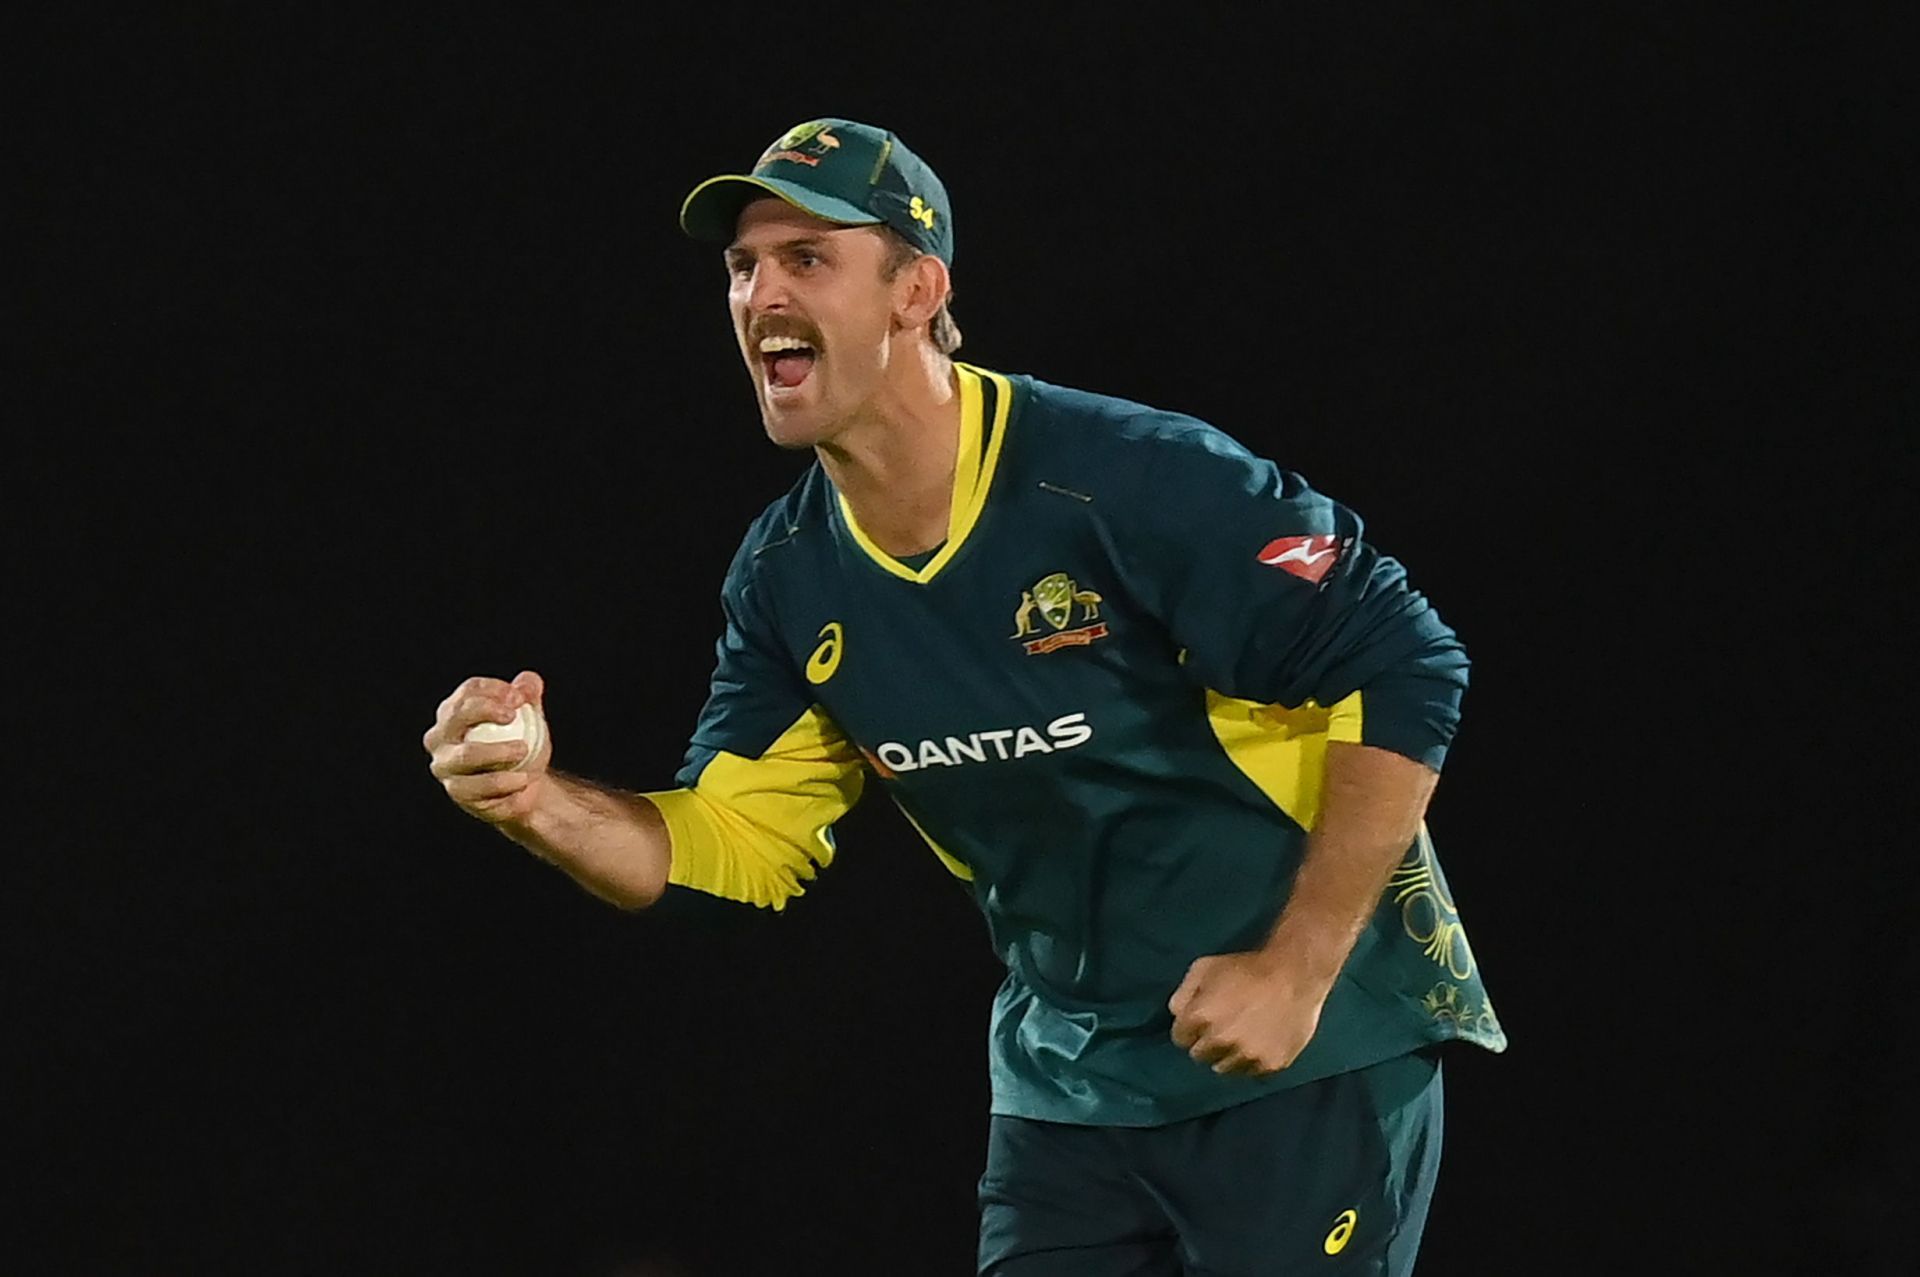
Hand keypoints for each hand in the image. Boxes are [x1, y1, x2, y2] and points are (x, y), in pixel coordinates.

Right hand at [423, 670, 551, 824]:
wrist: (524, 784)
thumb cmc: (520, 742)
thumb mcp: (530, 717)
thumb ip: (529, 695)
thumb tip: (529, 682)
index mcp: (455, 711)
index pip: (468, 691)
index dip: (493, 690)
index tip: (519, 698)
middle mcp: (440, 736)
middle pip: (456, 716)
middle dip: (486, 711)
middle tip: (513, 716)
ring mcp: (445, 765)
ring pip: (465, 755)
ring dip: (497, 751)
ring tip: (523, 750)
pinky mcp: (456, 791)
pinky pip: (478, 786)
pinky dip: (503, 782)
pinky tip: (523, 779)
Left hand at [1168, 950, 1332, 1076]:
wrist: (1295, 974)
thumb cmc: (1247, 967)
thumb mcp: (1205, 966)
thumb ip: (1183, 993)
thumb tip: (1177, 1015)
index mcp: (1200, 1017)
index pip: (1180, 1039)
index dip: (1189, 1028)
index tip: (1202, 1021)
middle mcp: (1220, 1041)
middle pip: (1200, 1056)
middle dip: (1207, 1042)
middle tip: (1224, 1027)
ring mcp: (1247, 1056)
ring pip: (1225, 1068)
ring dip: (1228, 1055)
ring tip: (1242, 1036)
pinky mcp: (1270, 1065)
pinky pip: (1252, 1073)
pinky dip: (1252, 1061)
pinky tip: (1260, 1042)